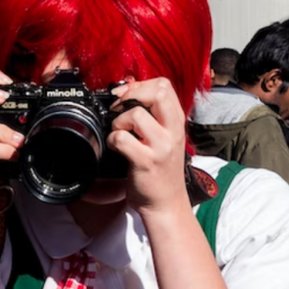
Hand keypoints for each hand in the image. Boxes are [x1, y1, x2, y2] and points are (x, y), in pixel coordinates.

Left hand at [107, 78, 188, 215]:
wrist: (165, 203)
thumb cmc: (160, 171)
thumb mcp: (164, 138)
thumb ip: (152, 116)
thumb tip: (128, 90)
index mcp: (176, 122)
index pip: (164, 85)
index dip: (140, 86)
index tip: (127, 96)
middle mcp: (172, 131)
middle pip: (156, 92)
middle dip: (131, 95)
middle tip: (120, 110)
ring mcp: (161, 147)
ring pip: (135, 114)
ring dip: (118, 121)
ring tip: (119, 133)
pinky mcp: (146, 162)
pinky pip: (121, 139)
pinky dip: (112, 140)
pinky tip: (116, 149)